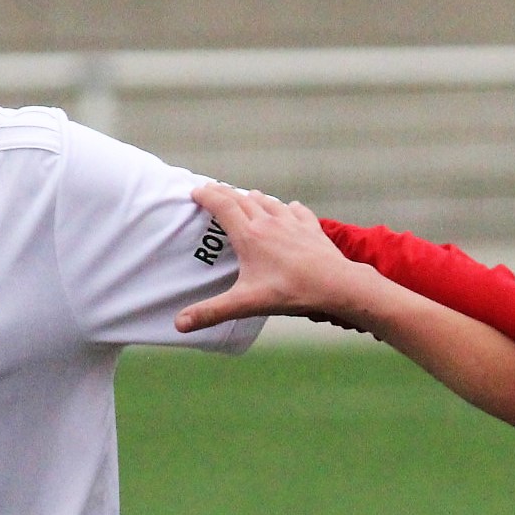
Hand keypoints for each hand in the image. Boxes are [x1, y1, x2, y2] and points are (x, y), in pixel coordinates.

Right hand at [175, 185, 367, 332]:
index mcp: (249, 235)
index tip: (195, 191)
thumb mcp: (246, 303)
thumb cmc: (289, 291)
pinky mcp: (311, 228)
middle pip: (242, 199)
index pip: (222, 206)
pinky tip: (289, 208)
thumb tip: (179, 324)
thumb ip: (211, 312)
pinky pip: (296, 211)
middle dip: (225, 193)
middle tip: (213, 190)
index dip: (206, 196)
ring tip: (247, 197)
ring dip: (254, 197)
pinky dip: (287, 208)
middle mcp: (268, 222)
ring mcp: (292, 222)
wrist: (335, 284)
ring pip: (268, 202)